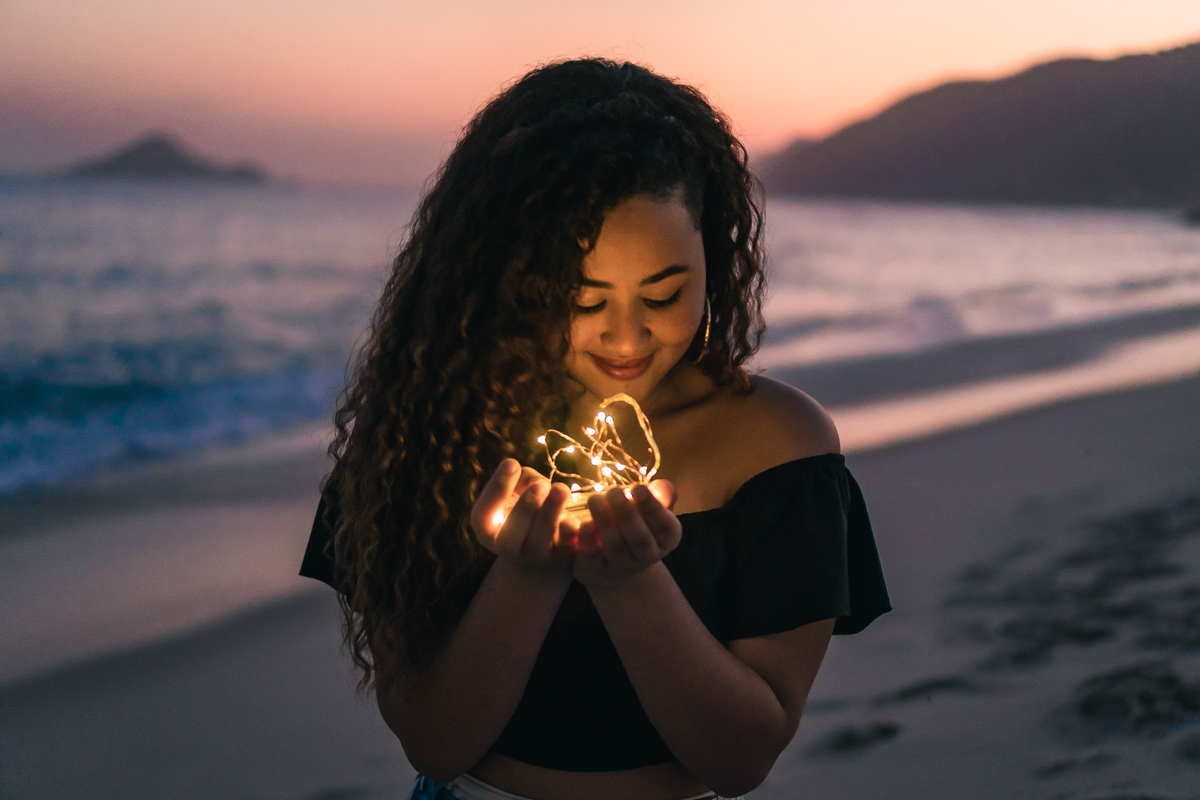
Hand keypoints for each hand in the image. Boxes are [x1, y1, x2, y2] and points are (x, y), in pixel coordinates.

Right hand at [470, 459, 579, 576]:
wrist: (545, 537)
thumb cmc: (526, 502)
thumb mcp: (516, 489)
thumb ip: (522, 480)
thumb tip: (539, 483)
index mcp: (487, 529)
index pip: (483, 515)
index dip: (497, 489)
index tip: (512, 463)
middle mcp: (506, 547)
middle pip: (512, 534)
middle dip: (527, 507)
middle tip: (541, 484)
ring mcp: (533, 556)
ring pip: (539, 542)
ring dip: (550, 514)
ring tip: (561, 490)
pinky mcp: (559, 556)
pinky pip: (565, 546)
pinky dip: (570, 532)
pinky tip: (575, 518)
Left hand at [573, 480, 680, 592]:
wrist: (616, 557)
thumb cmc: (639, 521)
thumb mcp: (653, 507)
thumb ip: (661, 494)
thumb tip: (662, 487)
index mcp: (667, 538)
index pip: (665, 525)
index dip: (652, 507)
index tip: (638, 488)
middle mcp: (647, 555)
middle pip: (640, 539)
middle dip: (627, 514)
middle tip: (613, 492)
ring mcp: (622, 565)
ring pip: (615, 547)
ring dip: (605, 523)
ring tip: (594, 499)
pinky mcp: (597, 567)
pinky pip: (592, 555)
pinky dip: (587, 539)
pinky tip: (583, 521)